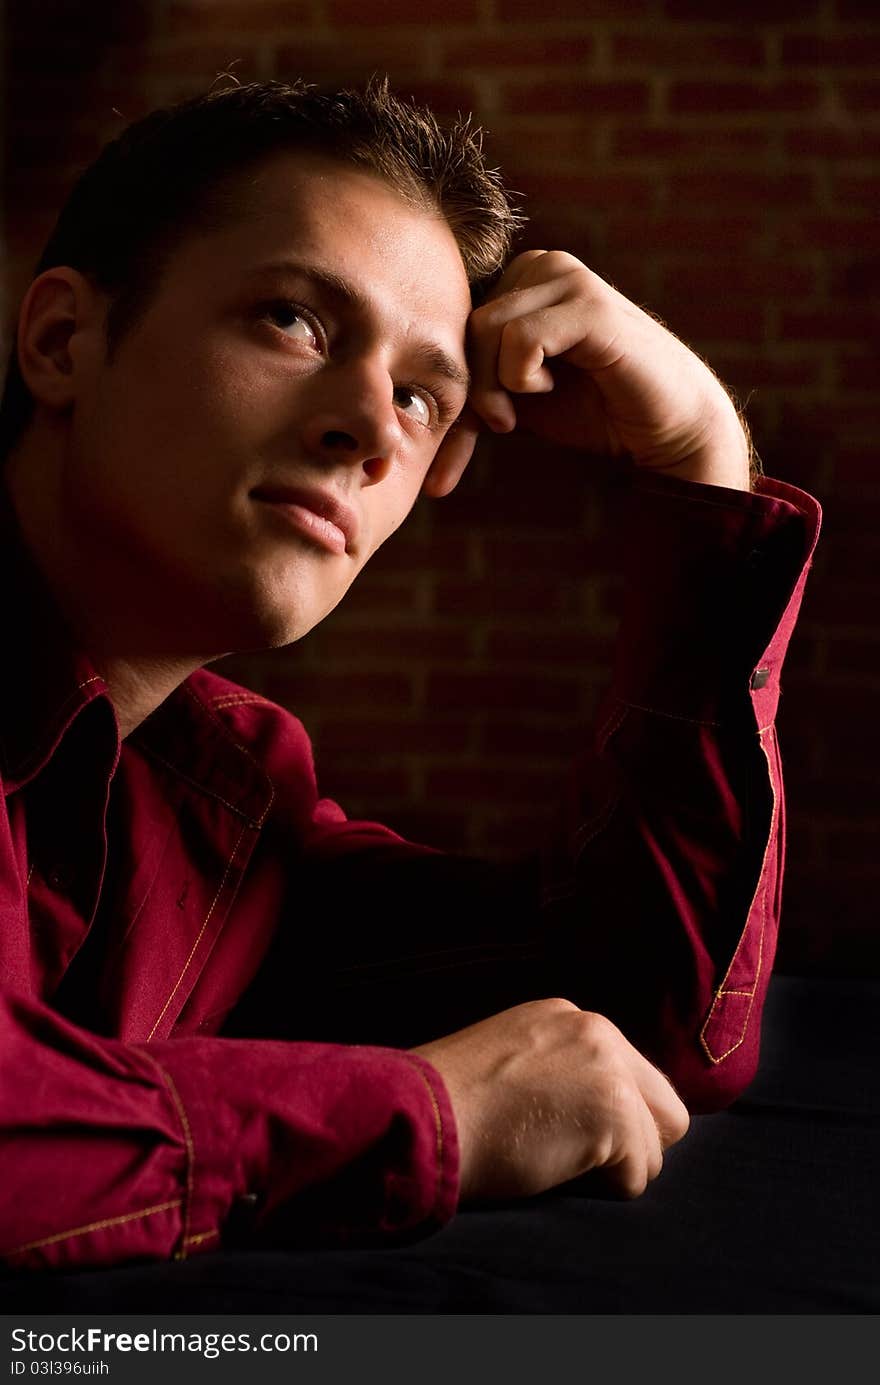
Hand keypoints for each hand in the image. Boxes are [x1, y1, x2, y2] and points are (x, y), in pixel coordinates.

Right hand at [411, 997, 689, 1201]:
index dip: (610, 1119)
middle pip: (664, 1108)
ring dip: (612, 1168)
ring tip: (553, 1159)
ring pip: (654, 1147)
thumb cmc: (450, 1105)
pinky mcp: (615, 1111)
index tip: (571, 1137)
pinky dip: (602, 1189)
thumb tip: (601, 1117)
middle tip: (576, 1157)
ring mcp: (611, 1069)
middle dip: (632, 1143)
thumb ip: (563, 1071)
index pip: (633, 1076)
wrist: (422, 1117)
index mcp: (570, 1017)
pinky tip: (554, 1169)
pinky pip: (639, 1176)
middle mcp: (598, 1030)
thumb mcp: (513, 1063)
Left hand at [423, 250, 750, 496]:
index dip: (452, 390)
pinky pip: (520, 339)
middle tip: (502, 423)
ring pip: (486, 330)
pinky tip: (551, 387)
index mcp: (523, 281)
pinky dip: (523, 377)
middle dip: (471, 388)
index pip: (459, 327)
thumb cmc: (594, 411)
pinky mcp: (589, 305)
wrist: (665, 427)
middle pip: (465, 325)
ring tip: (529, 403)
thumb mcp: (517, 398)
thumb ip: (472, 384)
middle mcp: (543, 267)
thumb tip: (400, 409)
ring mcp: (568, 279)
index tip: (446, 467)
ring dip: (496, 385)